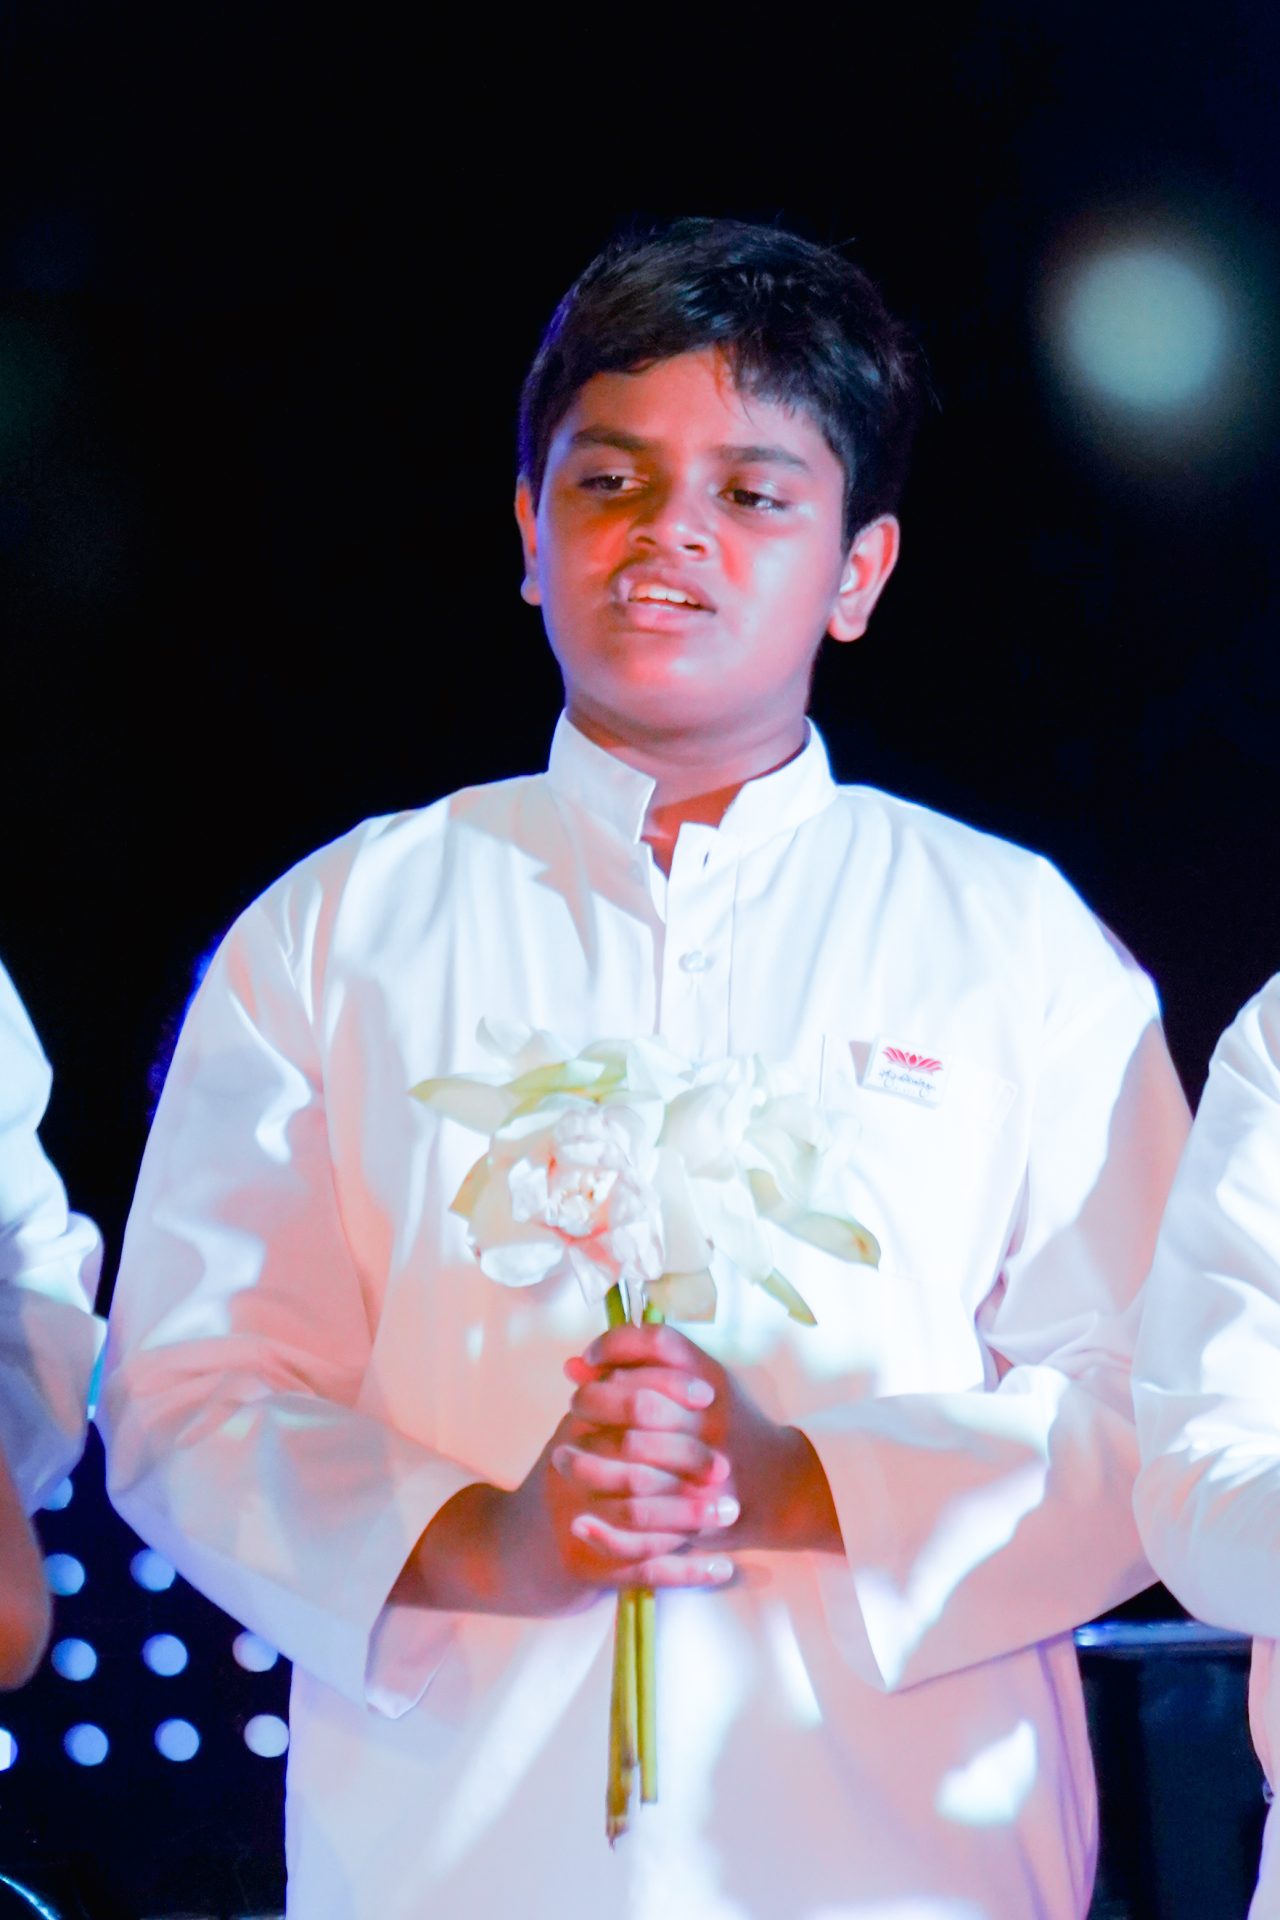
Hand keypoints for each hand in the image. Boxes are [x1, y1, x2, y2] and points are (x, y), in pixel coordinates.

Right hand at [393, 1395, 736, 1619]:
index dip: (667, 1390)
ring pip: (640, 1517)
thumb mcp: (576, 1434)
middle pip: (632, 1457)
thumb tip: (650, 1338)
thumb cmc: (560, 1484)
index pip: (621, 1397)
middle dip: (686, 1459)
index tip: (708, 1395)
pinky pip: (643, 1570)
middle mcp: (569, 1472)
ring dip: (691, 1516)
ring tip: (731, 1511)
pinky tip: (722, 1567)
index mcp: (573, 1431)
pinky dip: (686, 1571)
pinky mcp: (584, 1569)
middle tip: (727, 1466)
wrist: (508, 1553)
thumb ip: (610, 1394)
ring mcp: (574, 1522)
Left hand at [558, 1322, 841, 1566]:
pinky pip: (643, 1522)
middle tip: (573, 1407)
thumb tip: (573, 1366)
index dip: (616, 1344)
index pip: (659, 1344)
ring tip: (563, 1458)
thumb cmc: (729, 1425)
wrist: (784, 1486)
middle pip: (638, 1402)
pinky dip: (606, 1528)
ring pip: (633, 1461)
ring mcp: (707, 1470)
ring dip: (586, 1461)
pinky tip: (581, 1520)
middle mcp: (711, 1421)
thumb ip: (640, 1368)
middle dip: (593, 1402)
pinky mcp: (700, 1516)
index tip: (591, 1357)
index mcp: (712, 1380)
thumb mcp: (697, 1385)